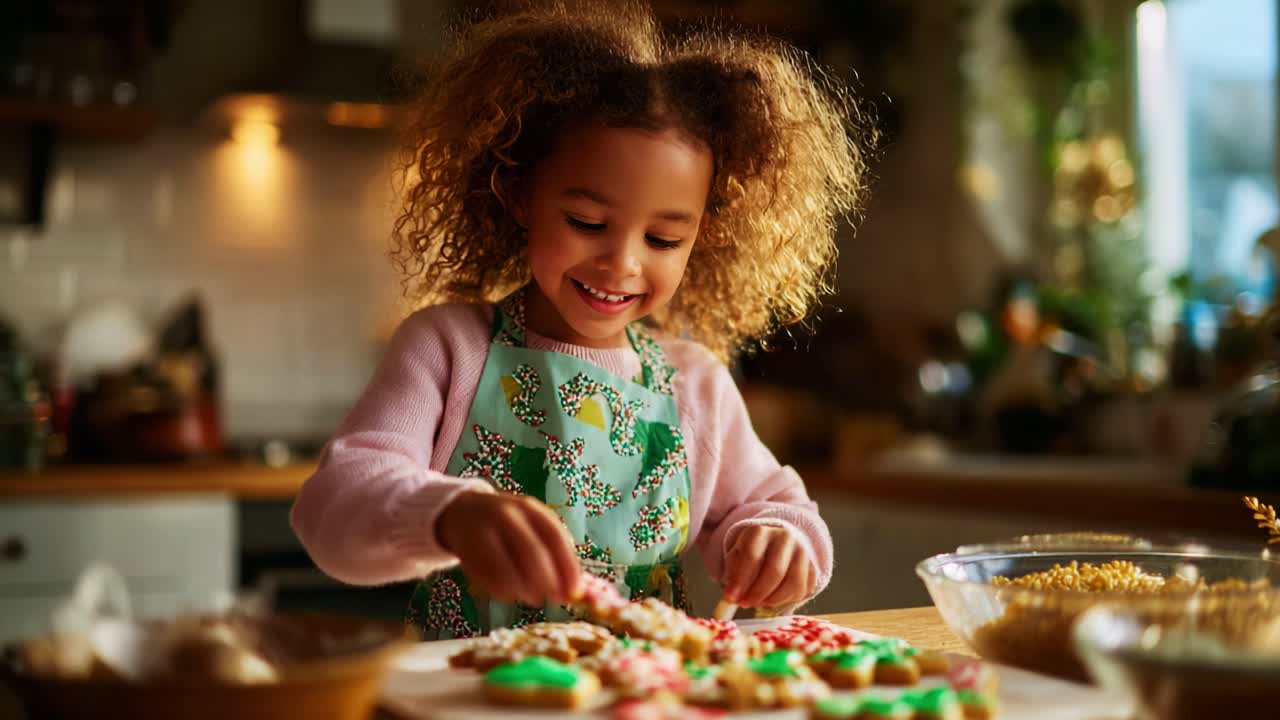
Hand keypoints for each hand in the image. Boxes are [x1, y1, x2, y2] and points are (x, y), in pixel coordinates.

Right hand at [436, 491, 581, 605]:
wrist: (463, 513)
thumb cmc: (510, 527)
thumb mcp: (533, 529)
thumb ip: (555, 555)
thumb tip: (577, 592)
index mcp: (530, 509)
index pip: (554, 536)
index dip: (567, 566)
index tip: (574, 592)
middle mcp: (507, 517)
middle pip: (531, 551)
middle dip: (546, 581)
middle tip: (552, 599)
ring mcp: (484, 532)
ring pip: (507, 569)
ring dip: (524, 590)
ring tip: (534, 598)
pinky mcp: (466, 551)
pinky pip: (487, 578)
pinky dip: (504, 592)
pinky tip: (512, 593)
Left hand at [722, 525, 816, 607]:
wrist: (777, 539)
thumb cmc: (753, 551)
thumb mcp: (737, 554)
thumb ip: (733, 573)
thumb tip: (733, 596)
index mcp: (761, 531)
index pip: (752, 555)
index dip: (740, 580)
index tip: (730, 597)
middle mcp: (785, 538)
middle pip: (775, 570)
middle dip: (758, 592)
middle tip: (745, 604)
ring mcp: (802, 551)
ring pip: (793, 582)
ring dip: (773, 599)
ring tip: (758, 603)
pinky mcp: (812, 566)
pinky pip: (803, 589)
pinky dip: (786, 600)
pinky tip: (772, 599)